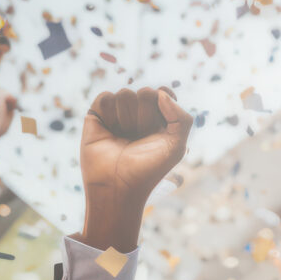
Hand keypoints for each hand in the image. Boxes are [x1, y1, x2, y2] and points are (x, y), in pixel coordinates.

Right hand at [79, 87, 191, 252]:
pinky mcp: (97, 115)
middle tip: (139, 138)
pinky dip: (109, 114)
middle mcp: (137, 115)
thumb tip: (161, 92)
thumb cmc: (148, 170)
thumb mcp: (177, 147)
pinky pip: (106, 98)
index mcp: (158, 120)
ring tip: (123, 139)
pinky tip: (108, 132)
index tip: (161, 124)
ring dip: (126, 119)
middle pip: (145, 93)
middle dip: (145, 117)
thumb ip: (182, 118)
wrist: (117, 186)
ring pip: (125, 94)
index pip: (163, 93)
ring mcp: (117, 114)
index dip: (163, 102)